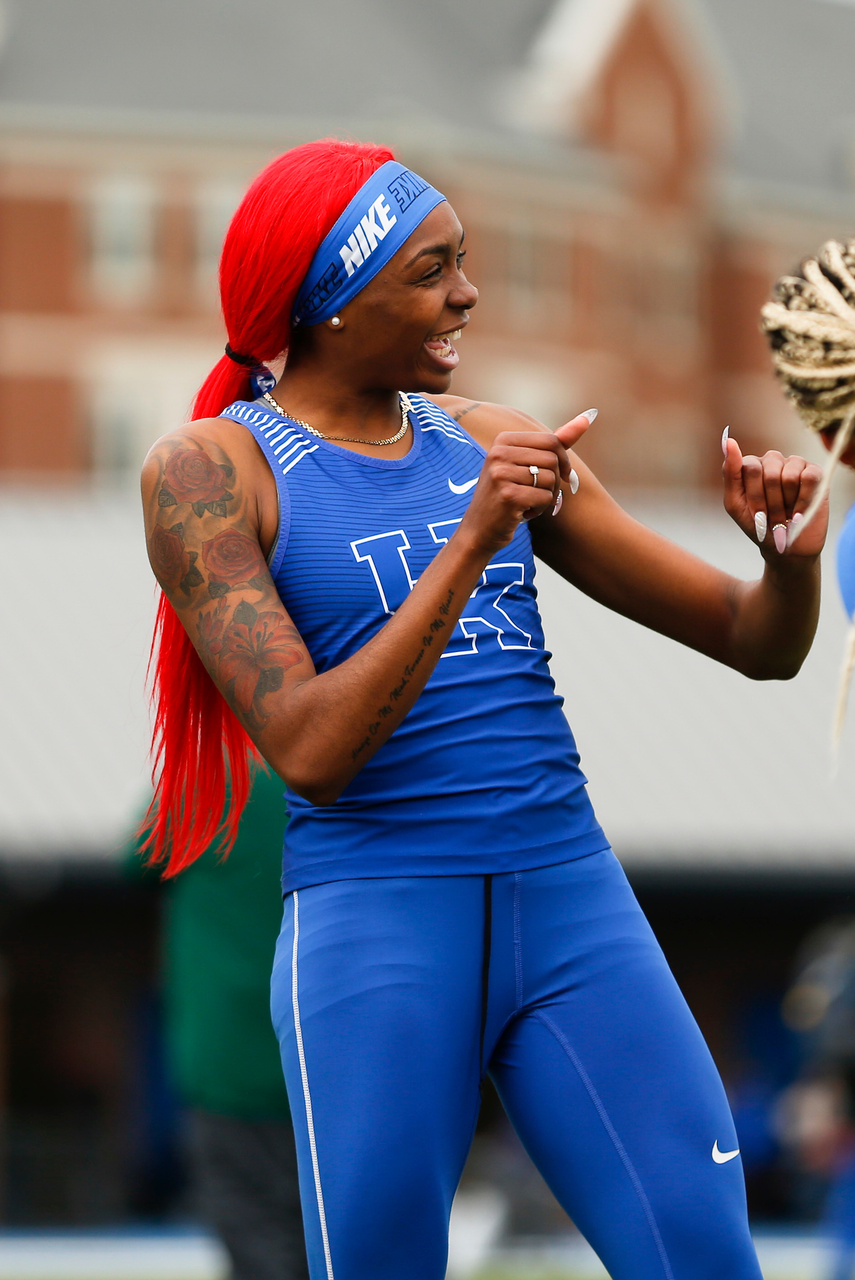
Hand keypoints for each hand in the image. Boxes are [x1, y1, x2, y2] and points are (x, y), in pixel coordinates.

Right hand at [461, 411, 591, 553]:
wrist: (479, 530)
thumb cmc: (506, 495)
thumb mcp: (526, 463)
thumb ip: (555, 442)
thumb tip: (588, 417)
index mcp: (503, 440)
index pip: (551, 440)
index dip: (563, 461)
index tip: (559, 476)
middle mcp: (499, 453)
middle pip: (553, 459)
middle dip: (554, 481)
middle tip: (539, 493)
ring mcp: (501, 474)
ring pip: (550, 480)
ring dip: (546, 497)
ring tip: (527, 503)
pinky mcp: (507, 496)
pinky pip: (545, 498)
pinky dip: (540, 509)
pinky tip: (523, 512)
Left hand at [722, 429, 827, 558]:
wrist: (785, 547)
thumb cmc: (758, 525)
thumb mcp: (735, 503)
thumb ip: (730, 472)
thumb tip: (729, 441)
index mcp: (751, 465)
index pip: (749, 467)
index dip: (754, 495)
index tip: (756, 513)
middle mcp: (773, 461)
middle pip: (768, 472)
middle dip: (770, 503)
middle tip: (773, 517)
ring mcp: (795, 465)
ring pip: (788, 476)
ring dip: (786, 504)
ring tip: (786, 514)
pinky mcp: (815, 473)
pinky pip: (808, 478)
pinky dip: (803, 501)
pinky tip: (799, 512)